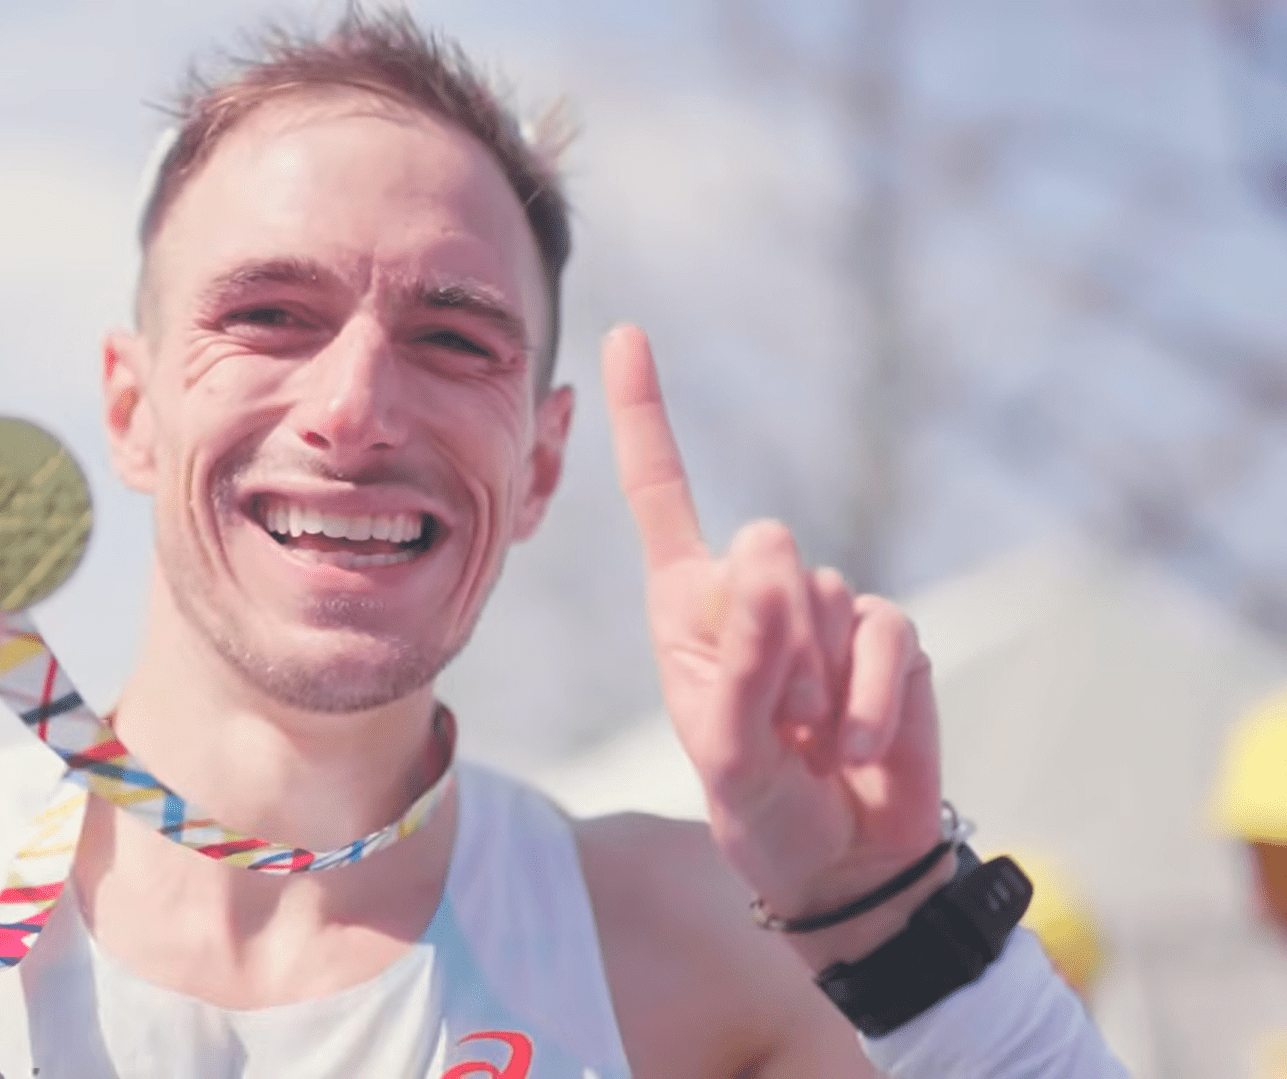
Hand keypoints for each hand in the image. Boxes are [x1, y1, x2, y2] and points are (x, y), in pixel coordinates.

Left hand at [600, 325, 944, 943]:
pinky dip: (866, 701)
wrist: (842, 861)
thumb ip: (740, 653)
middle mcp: (753, 591)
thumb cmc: (761, 803)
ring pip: (824, 593)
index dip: (645, 414)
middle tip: (769, 719)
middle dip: (768, 642)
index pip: (662, 494)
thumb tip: (775, 545)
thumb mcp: (725, 746)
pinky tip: (853, 750)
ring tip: (805, 740)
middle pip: (764, 548)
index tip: (625, 332)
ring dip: (814, 683)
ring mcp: (824, 609)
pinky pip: (883, 634)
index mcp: (687, 604)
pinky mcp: (887, 635)